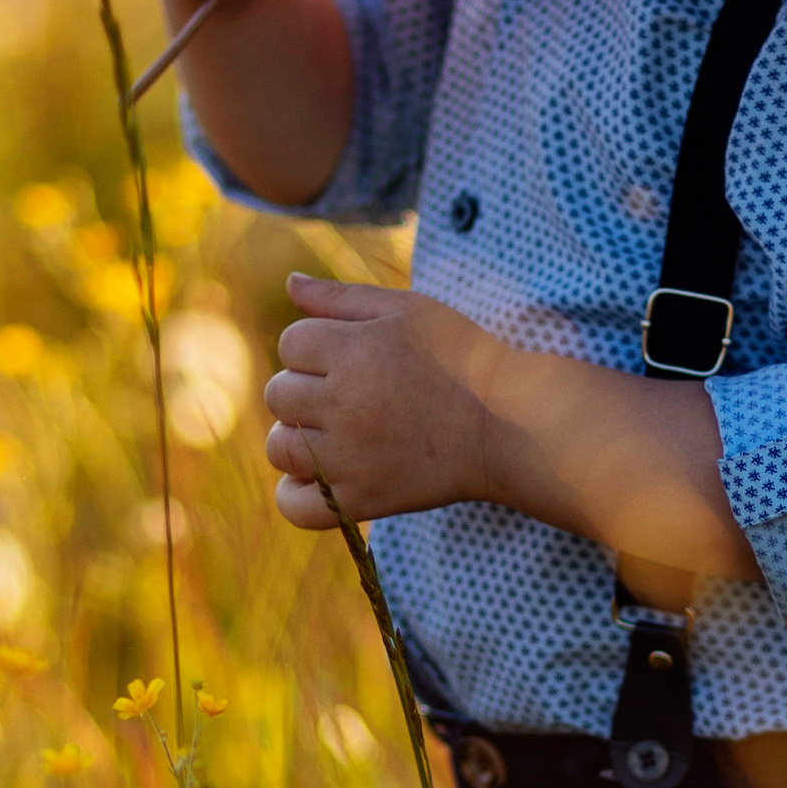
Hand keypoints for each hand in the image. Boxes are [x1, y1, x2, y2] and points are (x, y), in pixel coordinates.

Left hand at [262, 276, 497, 529]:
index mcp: (354, 351)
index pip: (291, 344)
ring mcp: (351, 458)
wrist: (508, 424)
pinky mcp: (363, 500)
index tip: (351, 356)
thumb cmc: (460, 357)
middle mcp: (345, 405)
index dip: (316, 346)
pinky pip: (296, 506)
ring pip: (280, 448)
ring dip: (298, 438)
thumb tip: (289, 281)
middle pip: (278, 394)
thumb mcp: (408, 309)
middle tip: (350, 395)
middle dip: (305, 389)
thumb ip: (341, 296)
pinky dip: (297, 494)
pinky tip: (319, 476)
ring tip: (337, 433)